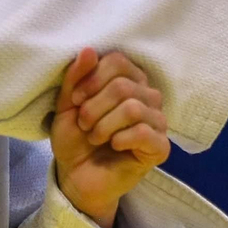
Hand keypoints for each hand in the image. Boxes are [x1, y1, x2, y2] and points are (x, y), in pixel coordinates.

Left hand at [51, 47, 170, 227]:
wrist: (76, 177)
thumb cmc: (75, 138)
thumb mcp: (67, 105)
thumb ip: (76, 78)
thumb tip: (89, 50)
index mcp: (129, 80)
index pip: (118, 61)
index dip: (92, 79)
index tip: (76, 100)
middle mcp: (148, 96)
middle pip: (123, 86)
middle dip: (94, 107)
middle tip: (84, 125)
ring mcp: (157, 121)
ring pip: (133, 108)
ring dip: (104, 125)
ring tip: (95, 137)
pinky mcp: (160, 147)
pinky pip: (144, 132)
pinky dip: (121, 139)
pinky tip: (114, 146)